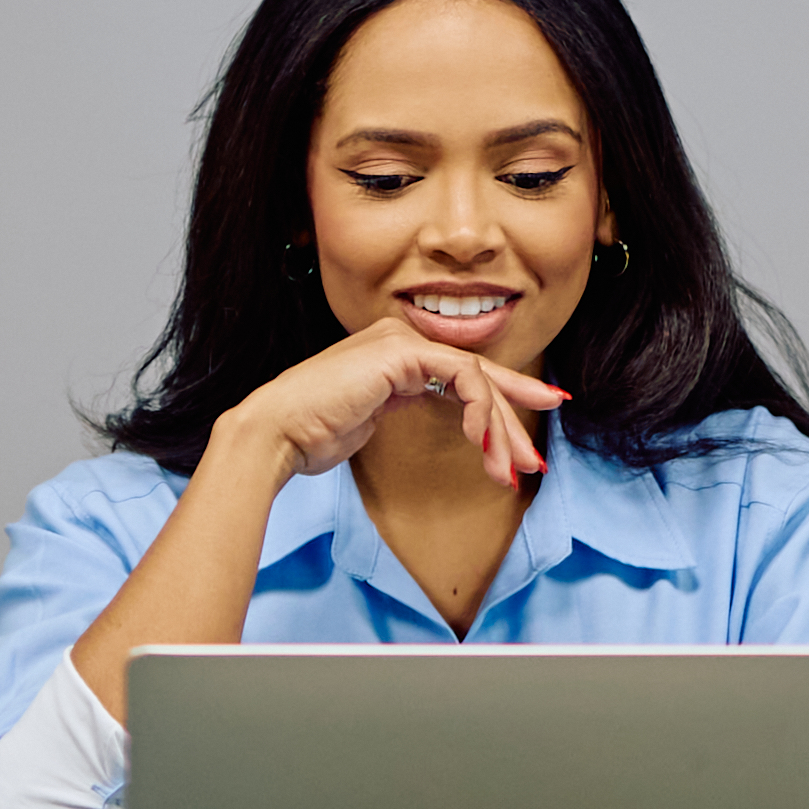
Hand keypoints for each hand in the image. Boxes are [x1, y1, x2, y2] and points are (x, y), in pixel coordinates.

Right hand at [222, 315, 567, 490]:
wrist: (277, 432)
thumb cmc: (312, 432)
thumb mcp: (370, 417)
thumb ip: (398, 402)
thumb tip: (429, 409)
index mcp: (395, 353)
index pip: (463, 372)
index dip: (503, 397)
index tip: (529, 429)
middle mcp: (402, 339)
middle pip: (478, 374)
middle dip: (511, 420)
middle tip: (532, 461)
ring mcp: (402, 342)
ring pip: (477, 377)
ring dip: (499, 428)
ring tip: (510, 469)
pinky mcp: (402, 353)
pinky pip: (462, 376)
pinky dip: (480, 411)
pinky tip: (483, 444)